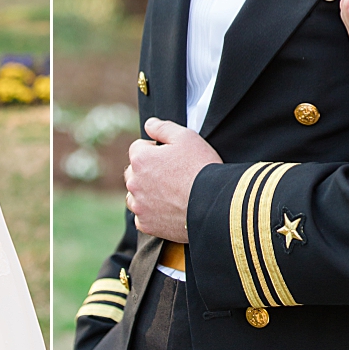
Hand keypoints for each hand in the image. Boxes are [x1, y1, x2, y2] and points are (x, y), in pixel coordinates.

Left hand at [124, 118, 220, 242]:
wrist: (214, 204)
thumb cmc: (201, 168)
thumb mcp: (186, 137)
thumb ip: (162, 128)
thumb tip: (149, 125)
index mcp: (140, 159)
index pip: (138, 148)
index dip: (157, 150)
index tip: (173, 157)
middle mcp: (133, 182)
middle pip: (135, 172)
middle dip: (149, 171)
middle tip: (173, 175)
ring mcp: (139, 205)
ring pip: (135, 195)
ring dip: (147, 192)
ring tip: (171, 193)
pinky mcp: (147, 224)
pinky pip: (142, 217)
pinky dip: (151, 213)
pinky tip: (169, 209)